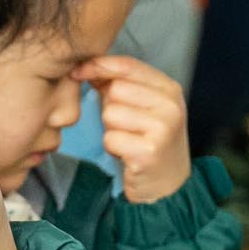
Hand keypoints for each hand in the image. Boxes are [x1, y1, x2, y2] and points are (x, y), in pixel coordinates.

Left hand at [77, 55, 191, 203]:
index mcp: (169, 89)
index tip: (78, 70)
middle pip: (116, 89)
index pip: (128, 65)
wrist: (169, 184)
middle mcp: (170, 105)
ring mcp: (162, 129)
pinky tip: (128, 153)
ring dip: (111, 129)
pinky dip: (113, 147)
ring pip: (111, 114)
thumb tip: (86, 65)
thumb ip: (119, 85)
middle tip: (125, 124)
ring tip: (128, 139)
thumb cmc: (150, 141)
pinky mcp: (148, 152)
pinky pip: (111, 138)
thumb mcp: (142, 107)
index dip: (99, 65)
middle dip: (110, 106)